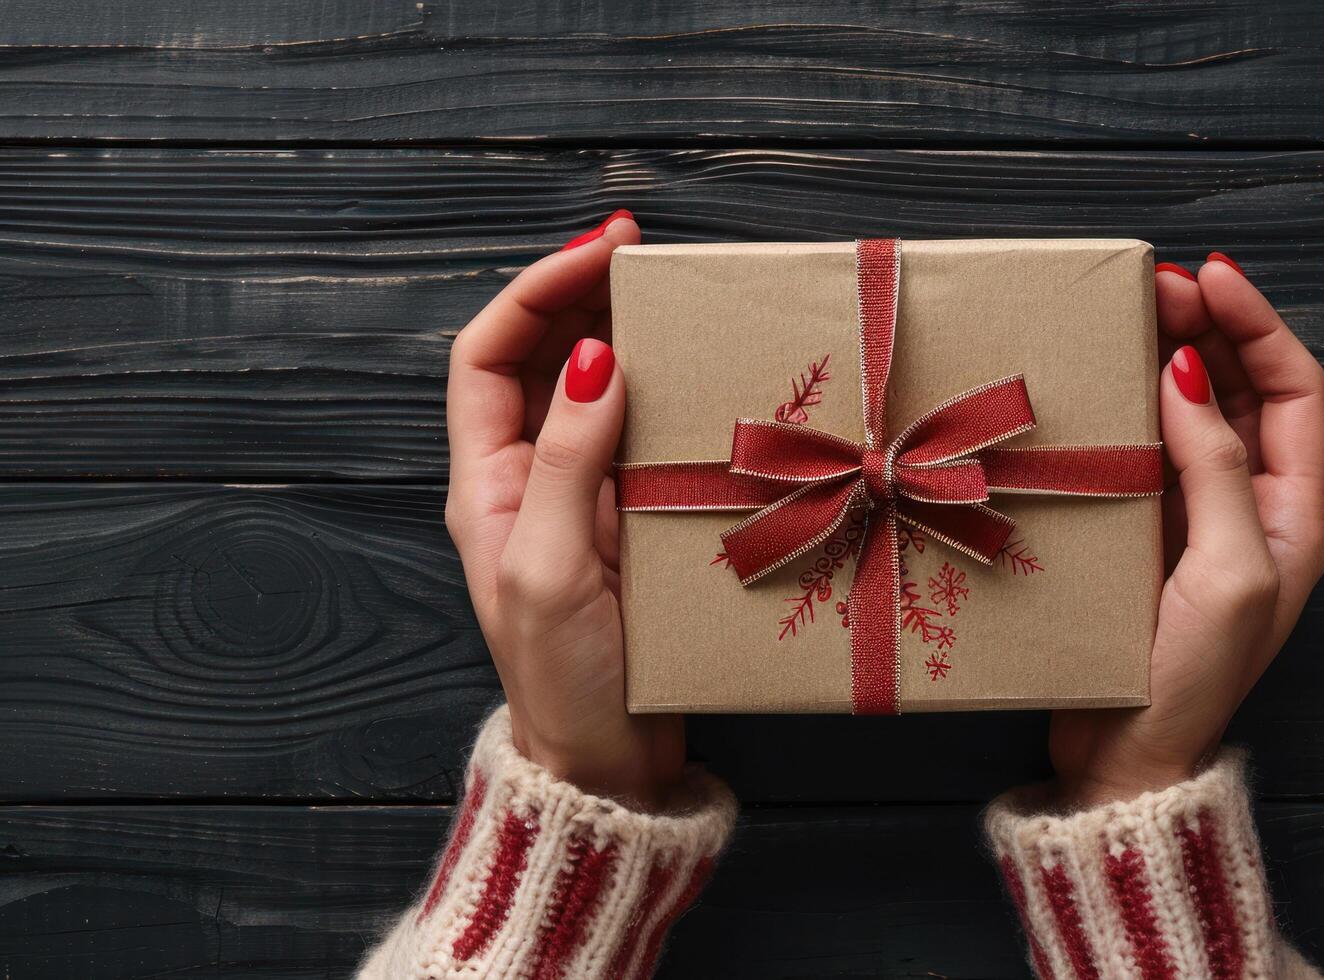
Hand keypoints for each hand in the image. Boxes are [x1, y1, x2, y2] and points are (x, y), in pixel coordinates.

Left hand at [444, 210, 683, 807]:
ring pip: (600, 392)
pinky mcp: (635, 524)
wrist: (609, 763)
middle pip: (544, 358)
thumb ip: (565, 461)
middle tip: (644, 250)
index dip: (536, 293)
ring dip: (633, 339)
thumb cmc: (565, 678)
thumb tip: (592, 359)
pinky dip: (674, 401)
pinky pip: (649, 440)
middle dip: (586, 295)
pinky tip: (706, 384)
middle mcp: (531, 477)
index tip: (598, 252)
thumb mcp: (549, 566)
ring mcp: (585, 499)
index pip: (490, 355)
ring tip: (678, 301)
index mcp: (489, 480)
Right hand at [1049, 255, 1323, 806]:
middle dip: (1209, 327)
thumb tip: (1187, 375)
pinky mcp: (1145, 532)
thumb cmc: (1190, 680)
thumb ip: (1217, 470)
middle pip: (1242, 390)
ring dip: (1169, 356)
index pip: (1294, 391)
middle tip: (1157, 283)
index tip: (1211, 279)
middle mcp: (1251, 506)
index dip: (1258, 327)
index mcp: (1292, 514)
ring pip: (1193, 412)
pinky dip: (1129, 406)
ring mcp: (1196, 518)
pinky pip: (1147, 449)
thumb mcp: (1228, 572)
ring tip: (1131, 311)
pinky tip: (1103, 381)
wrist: (1126, 758)